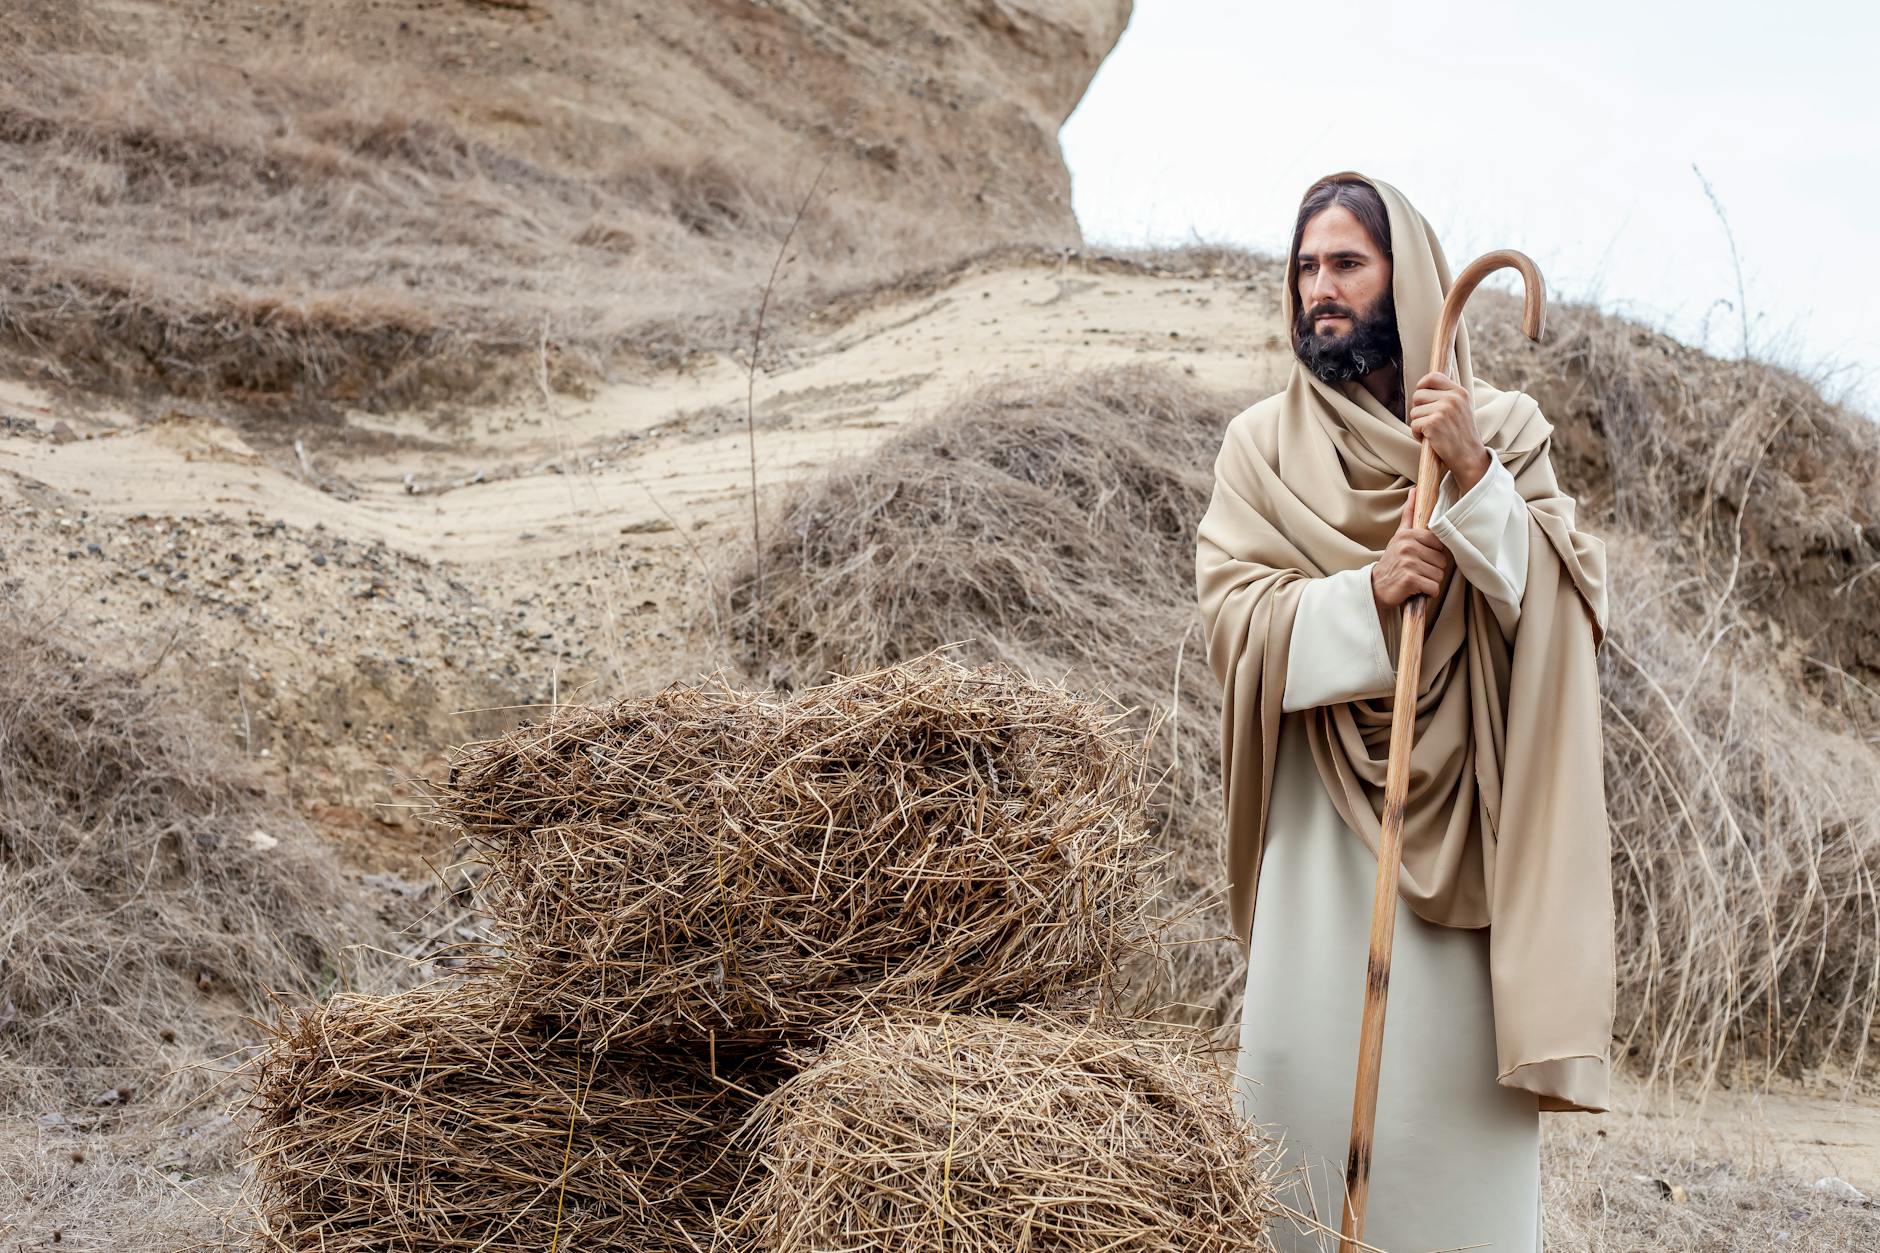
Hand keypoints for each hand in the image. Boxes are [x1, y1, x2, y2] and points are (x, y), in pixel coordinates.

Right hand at [1371, 486, 1453, 609]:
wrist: (1376, 586)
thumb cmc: (1393, 562)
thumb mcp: (1399, 536)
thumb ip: (1409, 514)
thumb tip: (1415, 490)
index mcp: (1408, 535)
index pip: (1439, 545)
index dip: (1433, 555)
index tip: (1420, 558)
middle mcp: (1408, 546)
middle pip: (1442, 561)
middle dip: (1432, 570)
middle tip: (1417, 571)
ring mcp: (1409, 563)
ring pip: (1439, 575)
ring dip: (1430, 582)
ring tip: (1415, 579)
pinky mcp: (1410, 579)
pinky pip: (1433, 587)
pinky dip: (1427, 592)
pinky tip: (1415, 589)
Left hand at [1408, 372, 1490, 493]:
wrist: (1470, 458)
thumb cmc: (1461, 435)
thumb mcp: (1460, 409)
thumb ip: (1447, 396)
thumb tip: (1423, 386)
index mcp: (1460, 392)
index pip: (1433, 377)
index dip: (1422, 386)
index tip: (1422, 398)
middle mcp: (1452, 398)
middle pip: (1418, 395)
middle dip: (1419, 410)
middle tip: (1430, 422)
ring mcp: (1443, 410)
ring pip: (1414, 411)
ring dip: (1418, 424)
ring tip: (1433, 432)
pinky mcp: (1434, 423)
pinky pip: (1413, 425)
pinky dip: (1417, 435)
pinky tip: (1430, 440)